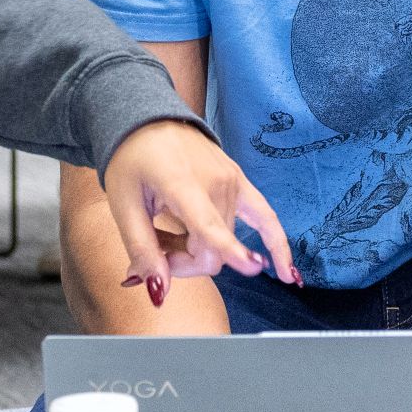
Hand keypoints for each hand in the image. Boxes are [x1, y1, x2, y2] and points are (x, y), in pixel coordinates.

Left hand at [99, 119, 296, 309]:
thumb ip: (142, 250)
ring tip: (169, 230)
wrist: (149, 119)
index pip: (209, 223)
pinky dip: (277, 246)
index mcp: (181, 183)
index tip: (251, 267)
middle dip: (182, 262)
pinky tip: (288, 275)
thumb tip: (159, 291)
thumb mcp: (123, 206)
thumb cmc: (131, 162)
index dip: (228, 249)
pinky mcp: (242, 182)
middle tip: (155, 248)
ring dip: (198, 249)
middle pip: (211, 251)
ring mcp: (233, 180)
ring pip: (226, 243)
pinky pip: (266, 219)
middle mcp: (215, 182)